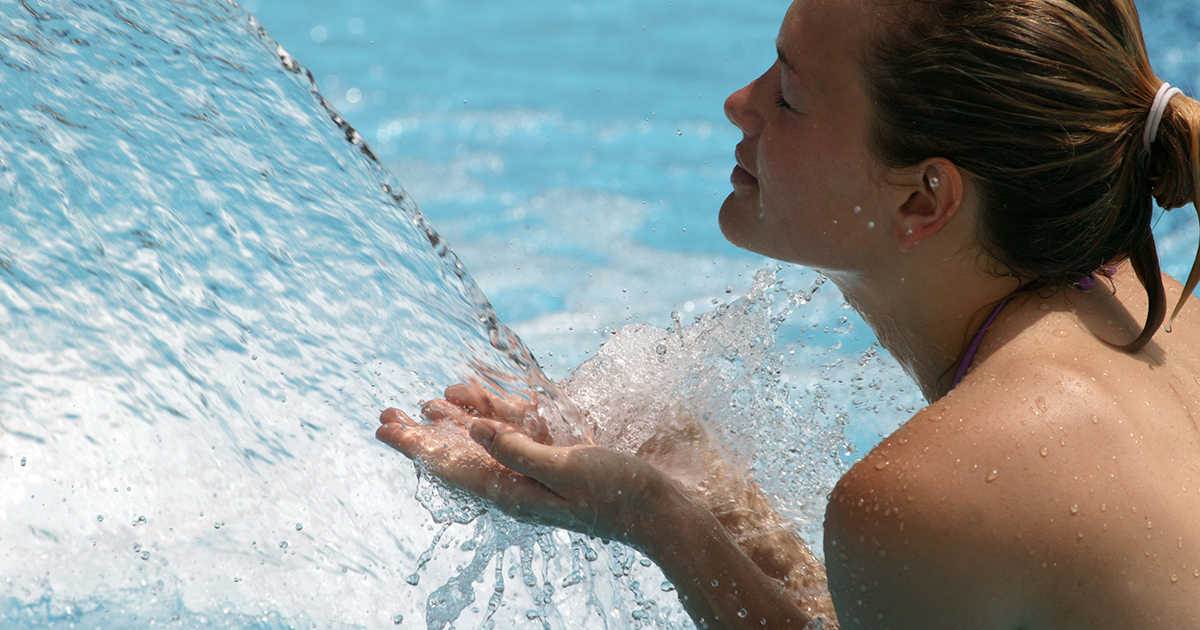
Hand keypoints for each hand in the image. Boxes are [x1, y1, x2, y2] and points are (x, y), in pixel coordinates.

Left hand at [376, 385, 676, 546]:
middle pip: (459, 453)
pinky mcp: (558, 456)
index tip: (382, 428)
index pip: (451, 467)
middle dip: (424, 433)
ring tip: (428, 402)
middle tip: (387, 414)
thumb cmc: (618, 493)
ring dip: (456, 419)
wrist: (663, 508)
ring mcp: (537, 469)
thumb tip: (473, 430)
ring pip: (485, 439)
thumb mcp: (566, 470)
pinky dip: (496, 414)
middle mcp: (518, 481)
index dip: (415, 446)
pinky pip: (517, 432)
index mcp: (512, 491)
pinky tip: (481, 404)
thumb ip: (518, 450)